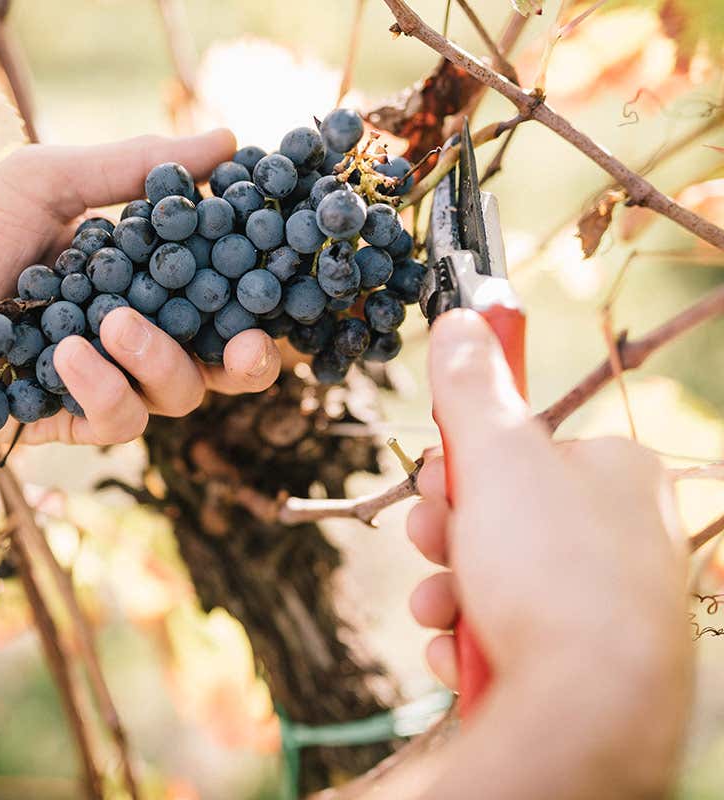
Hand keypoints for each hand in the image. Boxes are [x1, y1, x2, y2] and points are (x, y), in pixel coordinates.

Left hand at [0, 131, 281, 443]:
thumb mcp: (46, 181)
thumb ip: (134, 168)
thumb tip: (229, 142)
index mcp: (135, 271)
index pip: (217, 287)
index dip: (257, 289)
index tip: (281, 277)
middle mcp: (128, 328)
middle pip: (218, 361)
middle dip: (248, 359)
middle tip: (247, 344)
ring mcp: (100, 378)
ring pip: (175, 395)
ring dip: (159, 361)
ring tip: (113, 325)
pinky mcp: (65, 420)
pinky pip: (116, 419)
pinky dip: (102, 387)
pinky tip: (67, 356)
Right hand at [407, 311, 689, 733]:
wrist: (590, 711)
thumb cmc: (554, 571)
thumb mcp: (496, 458)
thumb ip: (472, 390)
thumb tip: (462, 318)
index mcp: (616, 474)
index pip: (524, 446)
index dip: (465, 460)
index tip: (435, 475)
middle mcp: (622, 536)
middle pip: (503, 515)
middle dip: (447, 533)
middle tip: (432, 542)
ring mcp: (605, 606)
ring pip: (497, 579)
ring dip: (448, 590)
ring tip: (440, 610)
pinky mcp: (583, 664)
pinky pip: (510, 636)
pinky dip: (473, 640)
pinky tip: (462, 653)